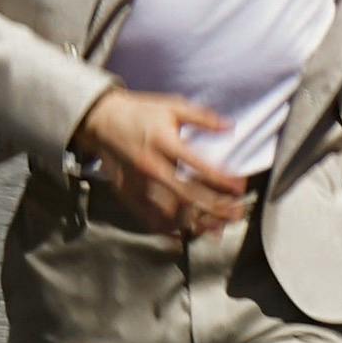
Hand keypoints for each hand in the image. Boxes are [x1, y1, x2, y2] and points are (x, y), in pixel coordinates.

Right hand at [71, 86, 252, 238]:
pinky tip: (183, 236)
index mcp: (163, 142)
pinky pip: (148, 217)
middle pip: (186, 194)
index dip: (221, 179)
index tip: (240, 188)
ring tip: (218, 229)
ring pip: (169, 211)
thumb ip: (202, 118)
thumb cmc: (140, 112)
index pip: (197, 166)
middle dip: (214, 208)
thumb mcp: (172, 106)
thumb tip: (230, 127)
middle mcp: (151, 165)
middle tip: (236, 214)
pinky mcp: (127, 193)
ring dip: (194, 222)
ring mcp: (138, 182)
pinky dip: (166, 229)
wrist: (101, 120)